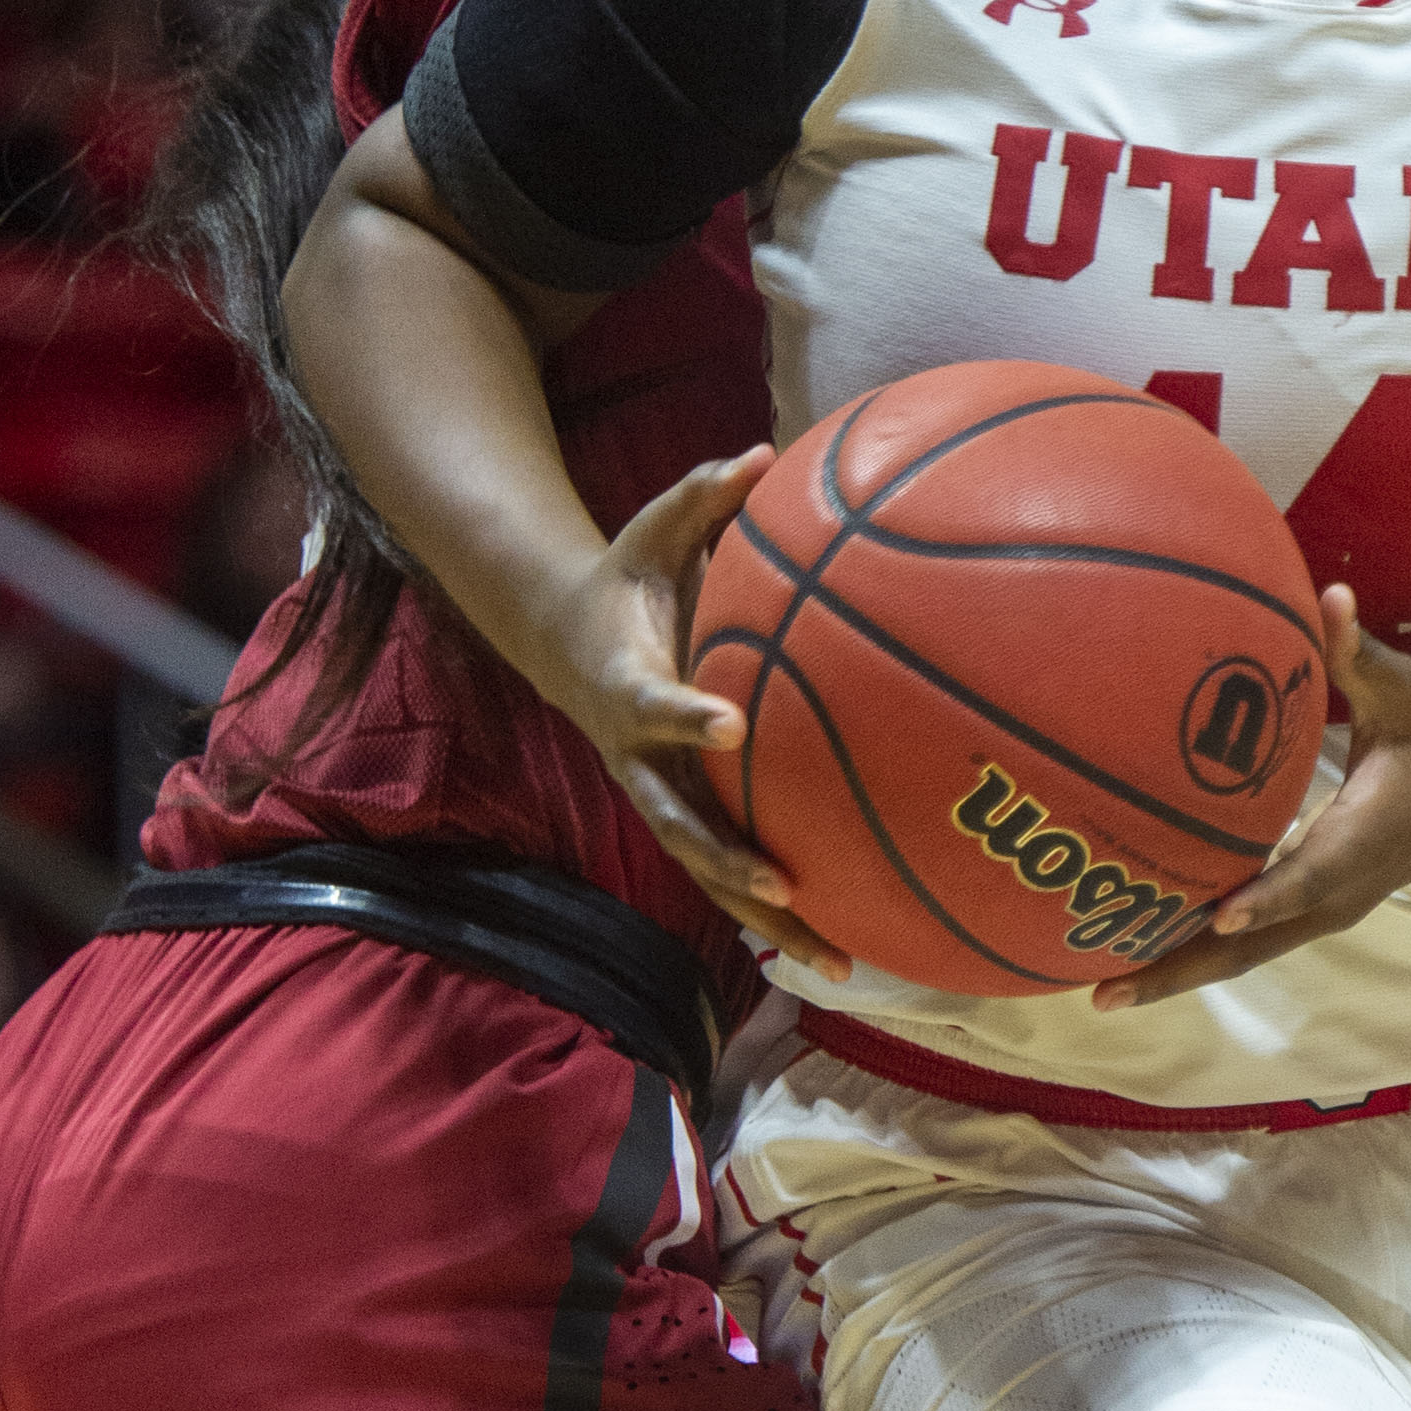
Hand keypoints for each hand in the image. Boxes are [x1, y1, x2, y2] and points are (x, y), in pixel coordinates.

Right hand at [523, 449, 852, 980]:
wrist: (567, 639)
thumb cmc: (626, 579)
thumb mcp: (652, 530)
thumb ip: (703, 497)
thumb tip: (763, 451)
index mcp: (629, 685)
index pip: (653, 704)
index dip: (686, 715)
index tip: (728, 722)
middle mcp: (639, 756)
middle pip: (678, 823)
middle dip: (727, 858)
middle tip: (781, 882)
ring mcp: (658, 795)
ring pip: (708, 869)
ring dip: (767, 916)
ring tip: (837, 960)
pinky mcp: (683, 814)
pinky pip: (729, 870)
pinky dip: (779, 912)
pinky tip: (844, 949)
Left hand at [1093, 593, 1410, 1006]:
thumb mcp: (1405, 690)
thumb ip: (1358, 651)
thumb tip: (1329, 597)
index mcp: (1362, 837)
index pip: (1311, 875)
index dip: (1268, 895)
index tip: (1219, 912)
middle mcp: (1339, 889)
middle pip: (1254, 943)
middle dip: (1181, 966)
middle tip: (1106, 990)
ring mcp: (1325, 909)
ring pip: (1245, 953)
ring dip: (1178, 971)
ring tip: (1103, 990)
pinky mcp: (1313, 911)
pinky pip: (1249, 942)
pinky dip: (1196, 953)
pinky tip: (1139, 955)